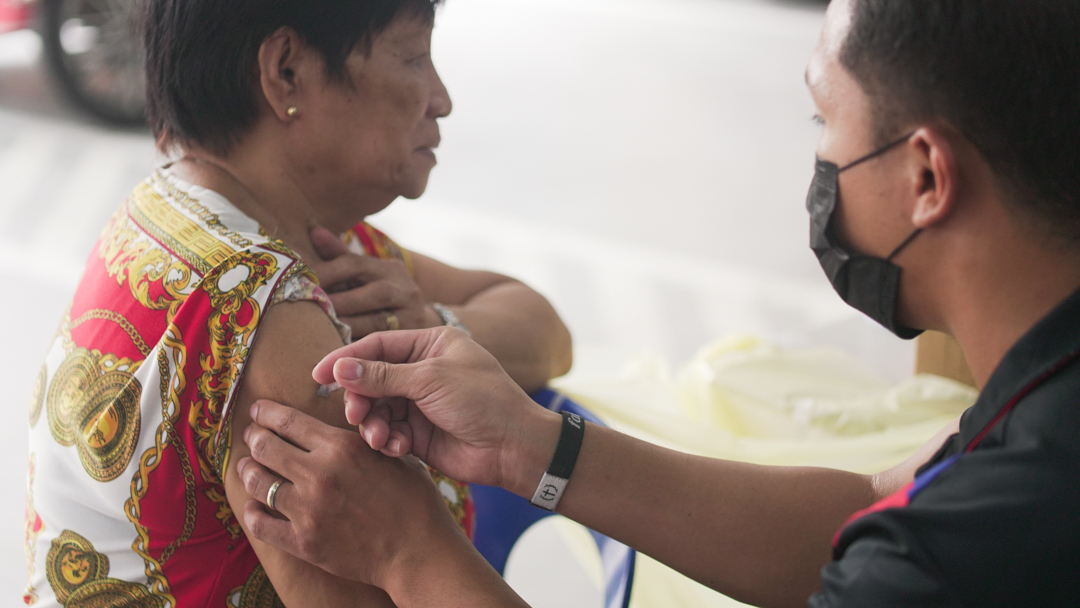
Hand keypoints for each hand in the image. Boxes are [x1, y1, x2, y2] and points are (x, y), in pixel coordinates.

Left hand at [237, 400, 463, 587]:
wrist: (418, 551)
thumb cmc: (412, 500)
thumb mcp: (390, 456)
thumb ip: (358, 439)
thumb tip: (333, 429)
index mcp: (341, 447)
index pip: (288, 421)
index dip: (266, 412)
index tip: (258, 410)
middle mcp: (319, 475)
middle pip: (265, 447)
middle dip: (254, 436)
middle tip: (251, 435)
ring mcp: (307, 510)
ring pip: (258, 482)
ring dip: (248, 470)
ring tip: (248, 466)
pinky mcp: (303, 542)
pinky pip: (260, 523)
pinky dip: (252, 511)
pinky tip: (254, 505)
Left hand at [309, 226, 439, 338]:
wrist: (416, 323)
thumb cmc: (378, 296)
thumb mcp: (363, 276)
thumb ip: (338, 255)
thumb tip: (313, 229)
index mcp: (390, 269)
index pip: (355, 264)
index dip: (326, 272)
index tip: (296, 281)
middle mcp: (406, 289)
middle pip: (372, 293)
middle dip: (337, 302)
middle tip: (305, 309)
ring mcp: (413, 315)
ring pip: (377, 321)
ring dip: (345, 327)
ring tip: (315, 331)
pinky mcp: (410, 339)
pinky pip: (379, 344)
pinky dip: (356, 347)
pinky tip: (335, 351)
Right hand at [312, 327, 561, 492]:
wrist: (514, 447)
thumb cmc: (483, 400)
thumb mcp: (431, 379)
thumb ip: (382, 375)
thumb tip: (340, 368)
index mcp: (430, 344)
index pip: (377, 346)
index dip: (345, 359)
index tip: (317, 375)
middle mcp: (423, 370)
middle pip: (371, 379)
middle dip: (360, 398)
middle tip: (355, 415)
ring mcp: (420, 403)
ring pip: (377, 409)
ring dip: (372, 424)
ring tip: (380, 437)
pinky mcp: (419, 433)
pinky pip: (389, 433)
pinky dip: (387, 441)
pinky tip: (396, 448)